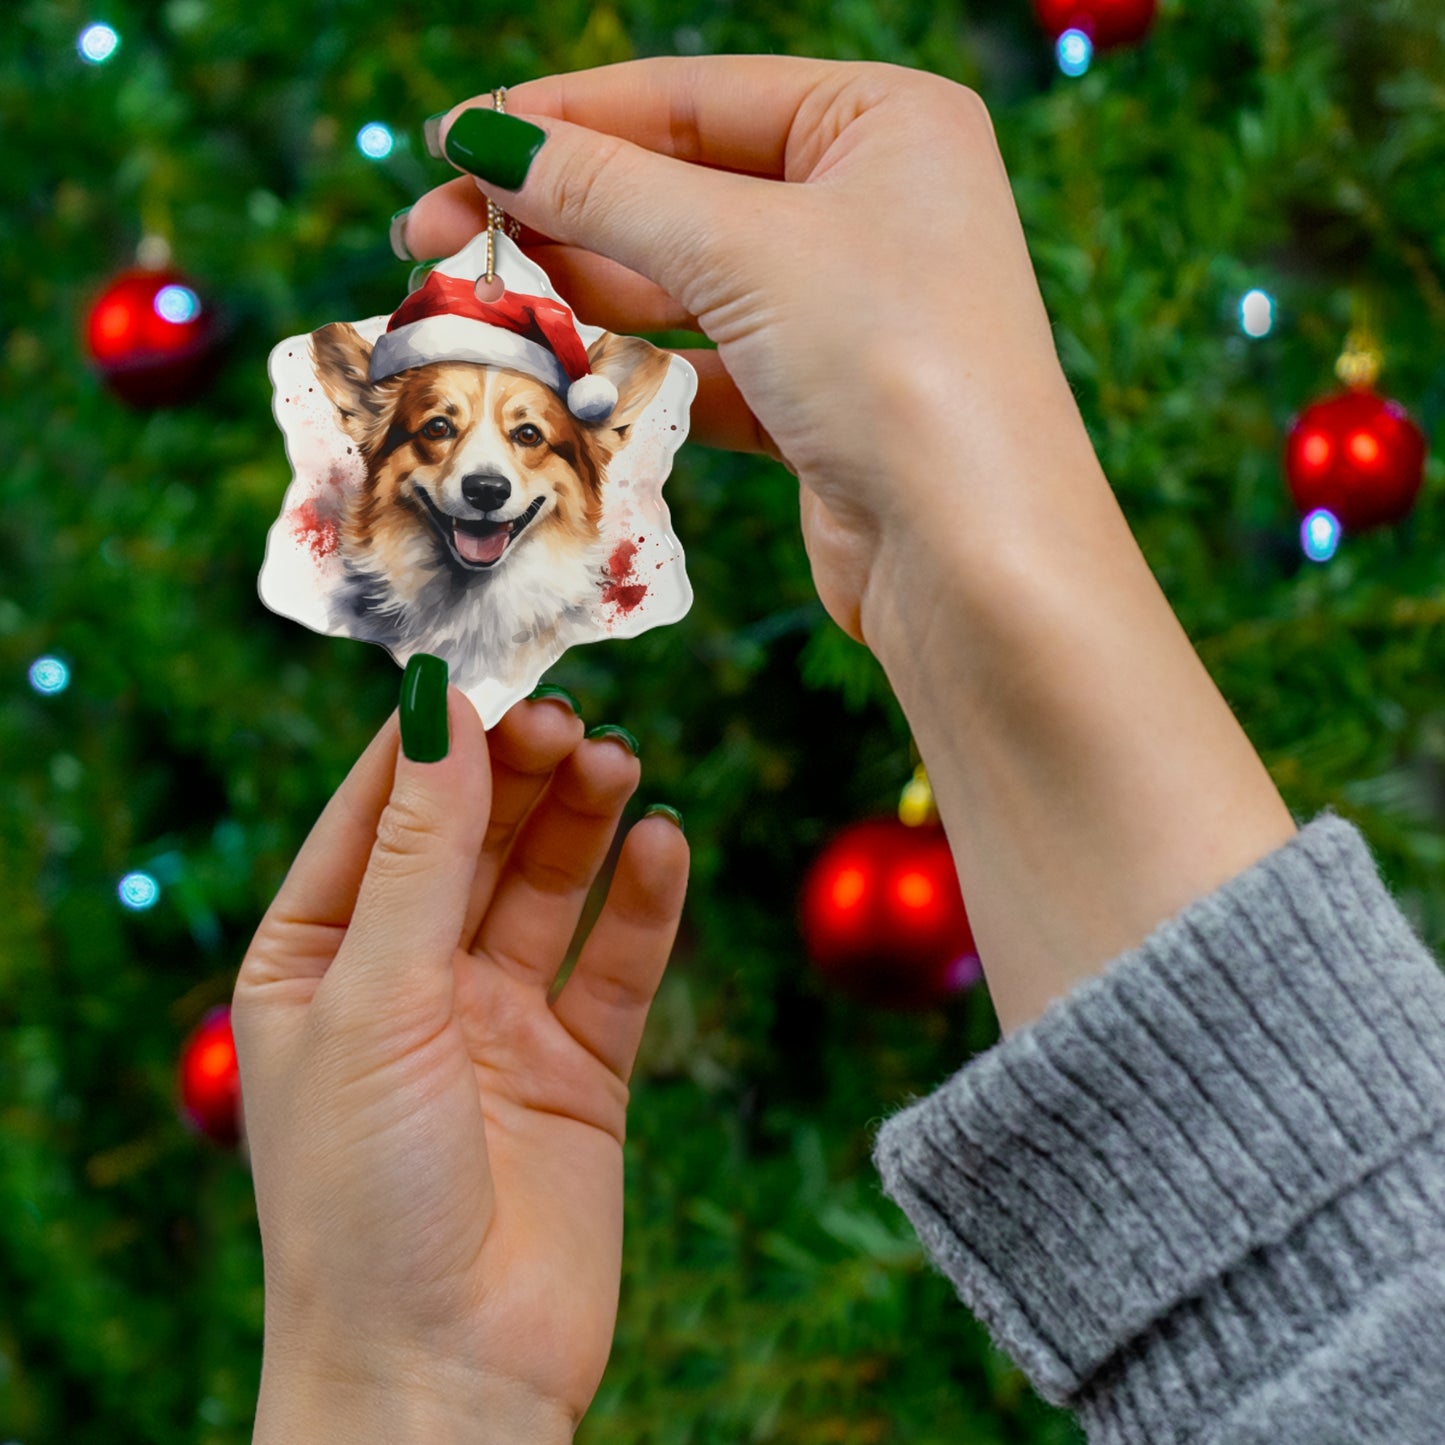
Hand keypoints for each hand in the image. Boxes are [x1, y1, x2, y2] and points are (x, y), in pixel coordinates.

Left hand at [232, 692, 687, 1441]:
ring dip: (584, 821)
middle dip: (518, 774)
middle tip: (571, 719)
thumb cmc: (362, 1199)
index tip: (489, 671)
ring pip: (548, 887)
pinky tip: (665, 844)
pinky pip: (616, 963)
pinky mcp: (579, 1069)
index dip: (432, 741)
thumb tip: (438, 711)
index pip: (376, 814)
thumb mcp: (374, 1001)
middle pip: (472, 839)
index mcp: (317, 960)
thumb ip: (417, 854)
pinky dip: (644, 902)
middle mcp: (407, 981)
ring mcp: (497, 1023)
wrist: (445, 1378)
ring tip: (620, 762)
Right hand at [404, 60, 1294, 1035]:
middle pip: (678, 190)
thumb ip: (608, 190)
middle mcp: (870, 205)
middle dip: (555, 216)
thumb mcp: (743, 249)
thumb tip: (488, 138)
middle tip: (432, 241)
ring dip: (581, 295)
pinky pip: (704, 365)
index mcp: (882, 122)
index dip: (563, 119)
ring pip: (683, 284)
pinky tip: (559, 374)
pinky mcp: (819, 401)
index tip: (453, 143)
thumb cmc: (895, 364)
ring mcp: (846, 309)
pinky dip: (635, 369)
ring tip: (476, 309)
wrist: (974, 558)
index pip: (690, 97)